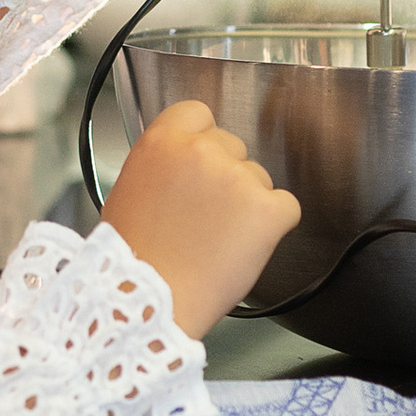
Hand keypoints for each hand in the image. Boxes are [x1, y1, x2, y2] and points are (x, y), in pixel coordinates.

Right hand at [100, 99, 301, 338]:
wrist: (147, 302)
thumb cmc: (132, 259)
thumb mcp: (129, 191)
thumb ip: (161, 165)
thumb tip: (181, 165)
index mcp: (162, 141)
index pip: (199, 114)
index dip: (201, 141)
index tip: (200, 164)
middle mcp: (202, 151)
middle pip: (233, 147)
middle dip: (225, 177)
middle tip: (205, 216)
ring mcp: (238, 178)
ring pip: (259, 178)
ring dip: (247, 204)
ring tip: (217, 241)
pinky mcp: (269, 210)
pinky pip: (286, 208)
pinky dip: (273, 227)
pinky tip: (243, 247)